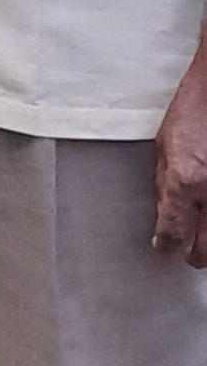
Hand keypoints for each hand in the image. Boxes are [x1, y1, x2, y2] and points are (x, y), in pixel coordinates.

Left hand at [153, 52, 206, 265]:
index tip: (164, 246)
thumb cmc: (194, 110)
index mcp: (185, 182)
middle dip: (195, 256)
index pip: (172, 234)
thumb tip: (162, 218)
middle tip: (189, 253)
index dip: (166, 245)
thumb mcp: (164, 147)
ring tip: (205, 236)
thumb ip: (163, 187)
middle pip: (206, 251)